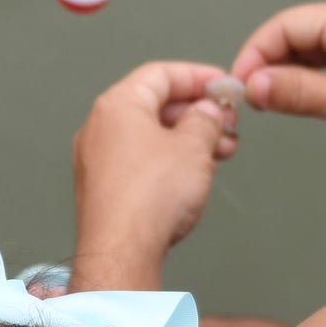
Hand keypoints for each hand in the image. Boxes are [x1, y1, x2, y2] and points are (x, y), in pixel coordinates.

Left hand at [71, 61, 237, 290]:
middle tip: (227, 122)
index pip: (161, 74)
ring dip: (189, 139)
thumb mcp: (194, 146)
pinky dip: (170, 159)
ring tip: (221, 151)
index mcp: (117, 105)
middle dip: (197, 112)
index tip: (222, 85)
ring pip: (150, 135)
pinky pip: (141, 161)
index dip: (198, 76)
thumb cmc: (148, 198)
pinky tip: (195, 173)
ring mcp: (98, 159)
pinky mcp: (103, 188)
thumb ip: (206, 119)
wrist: (122, 252)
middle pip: (155, 105)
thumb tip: (208, 112)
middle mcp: (100, 128)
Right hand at [230, 0, 325, 154]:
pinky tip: (306, 99)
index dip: (254, 55)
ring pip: (314, 48)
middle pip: (296, 34)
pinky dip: (314, 77)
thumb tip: (255, 87)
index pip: (284, 26)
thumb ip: (297, 93)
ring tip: (274, 104)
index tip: (238, 86)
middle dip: (269, 65)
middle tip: (252, 101)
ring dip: (291, 74)